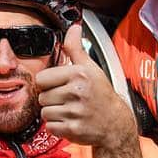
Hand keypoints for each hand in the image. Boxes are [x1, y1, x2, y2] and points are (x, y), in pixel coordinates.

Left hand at [36, 25, 133, 146]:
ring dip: (54, 113)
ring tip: (69, 110)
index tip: (59, 85)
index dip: (49, 82)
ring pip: (45, 112)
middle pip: (42, 96)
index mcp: (79, 74)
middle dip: (52, 98)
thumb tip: (73, 28)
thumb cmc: (101, 94)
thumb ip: (76, 48)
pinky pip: (50, 126)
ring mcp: (75, 112)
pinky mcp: (73, 129)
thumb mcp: (91, 68)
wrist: (115, 123)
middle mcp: (77, 92)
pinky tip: (70, 121)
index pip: (42, 78)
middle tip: (67, 99)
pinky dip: (57, 126)